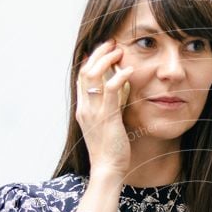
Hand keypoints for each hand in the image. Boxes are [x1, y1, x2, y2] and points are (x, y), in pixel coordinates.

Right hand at [76, 38, 133, 178]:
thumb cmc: (110, 151)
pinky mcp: (106, 117)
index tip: (104, 50)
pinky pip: (111, 89)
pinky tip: (129, 70)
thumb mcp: (105, 126)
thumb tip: (117, 96)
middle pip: (84, 70)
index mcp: (83, 109)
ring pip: (93, 75)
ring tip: (119, 50)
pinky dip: (119, 76)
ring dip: (107, 59)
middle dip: (98, 53)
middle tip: (112, 42)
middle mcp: (85, 108)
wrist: (107, 169)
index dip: (91, 60)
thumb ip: (108, 109)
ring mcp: (93, 112)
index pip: (81, 77)